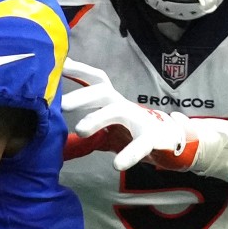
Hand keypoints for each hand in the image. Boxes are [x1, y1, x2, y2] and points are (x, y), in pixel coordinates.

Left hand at [61, 58, 197, 171]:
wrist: (171, 140)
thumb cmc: (132, 131)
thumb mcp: (107, 128)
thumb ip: (86, 127)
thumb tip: (56, 134)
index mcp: (111, 100)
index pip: (94, 79)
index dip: (77, 70)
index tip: (56, 64)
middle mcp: (123, 104)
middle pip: (103, 90)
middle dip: (82, 94)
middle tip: (60, 104)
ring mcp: (138, 119)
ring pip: (118, 111)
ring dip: (98, 118)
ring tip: (80, 130)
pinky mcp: (152, 138)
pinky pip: (141, 145)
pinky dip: (130, 154)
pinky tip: (118, 164)